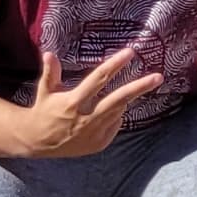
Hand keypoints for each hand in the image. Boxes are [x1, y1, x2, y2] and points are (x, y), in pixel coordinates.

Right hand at [16, 44, 159, 159]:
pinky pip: (115, 126)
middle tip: (158, 77)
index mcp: (73, 102)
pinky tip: (110, 112)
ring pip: (119, 112)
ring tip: (133, 89)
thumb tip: (49, 53)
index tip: (130, 52)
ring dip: (126, 100)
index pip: (99, 79)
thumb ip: (51, 72)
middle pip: (118, 99)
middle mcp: (86, 119)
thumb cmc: (44, 111)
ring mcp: (94, 134)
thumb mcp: (45, 91)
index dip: (115, 65)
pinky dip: (116, 116)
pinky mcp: (98, 144)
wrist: (37, 143)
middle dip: (140, 87)